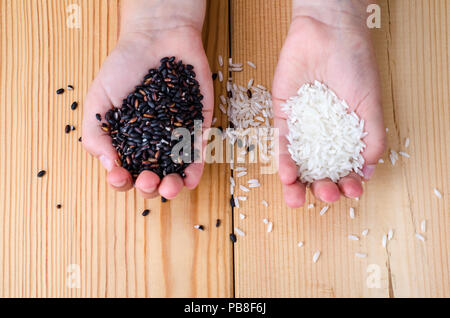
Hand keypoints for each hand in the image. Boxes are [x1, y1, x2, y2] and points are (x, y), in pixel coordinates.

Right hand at [82, 0, 212, 198]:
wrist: (156, 38)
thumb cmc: (123, 68)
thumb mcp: (99, 100)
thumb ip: (96, 133)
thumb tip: (109, 165)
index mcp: (126, 143)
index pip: (123, 173)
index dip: (120, 181)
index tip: (119, 175)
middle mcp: (152, 145)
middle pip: (151, 178)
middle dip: (149, 186)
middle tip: (147, 178)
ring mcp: (176, 138)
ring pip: (177, 172)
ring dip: (174, 186)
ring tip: (169, 185)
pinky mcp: (198, 127)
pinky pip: (199, 152)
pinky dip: (196, 168)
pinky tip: (190, 176)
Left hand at [272, 1, 385, 207]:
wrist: (328, 34)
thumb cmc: (355, 65)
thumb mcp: (370, 105)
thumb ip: (373, 138)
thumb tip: (368, 170)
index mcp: (347, 136)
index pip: (346, 168)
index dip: (348, 183)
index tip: (351, 190)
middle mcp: (323, 136)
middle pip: (321, 171)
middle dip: (324, 187)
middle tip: (327, 194)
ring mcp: (302, 128)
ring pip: (298, 163)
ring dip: (298, 184)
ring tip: (298, 199)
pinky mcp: (283, 117)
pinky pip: (281, 143)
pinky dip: (283, 161)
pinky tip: (287, 176)